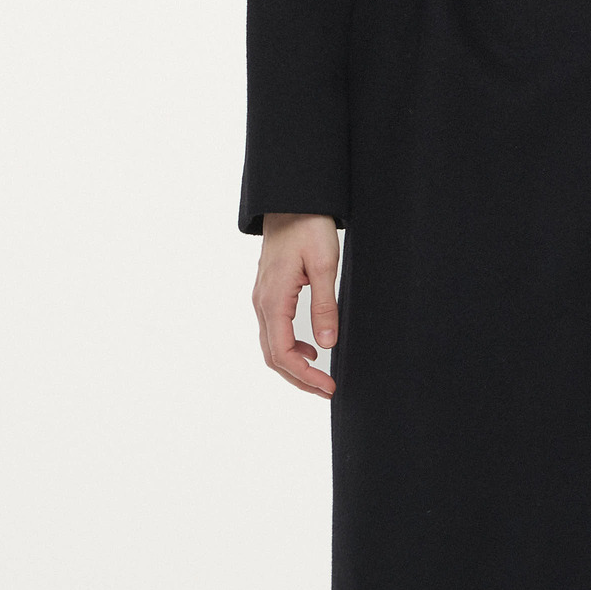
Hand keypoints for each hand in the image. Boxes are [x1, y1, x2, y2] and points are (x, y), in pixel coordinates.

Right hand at [252, 213, 339, 397]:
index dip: (305, 377)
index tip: (329, 387)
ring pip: (271, 345)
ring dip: (293, 366)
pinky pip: (273, 329)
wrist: (292, 200)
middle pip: (273, 356)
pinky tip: (310, 348)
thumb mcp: (325, 264)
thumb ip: (325, 305)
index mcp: (273, 299)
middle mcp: (262, 303)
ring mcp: (262, 298)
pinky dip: (289, 347)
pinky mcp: (268, 292)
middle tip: (327, 389)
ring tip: (320, 376)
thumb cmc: (309, 226)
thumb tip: (327, 345)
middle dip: (299, 379)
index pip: (283, 353)